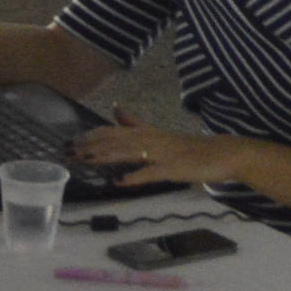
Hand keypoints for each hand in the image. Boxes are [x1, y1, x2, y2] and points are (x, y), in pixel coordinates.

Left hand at [75, 108, 239, 187]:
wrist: (222, 153)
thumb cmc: (189, 148)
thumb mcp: (158, 133)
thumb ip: (135, 123)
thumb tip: (115, 108)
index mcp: (146, 132)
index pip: (112, 131)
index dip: (90, 136)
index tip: (70, 141)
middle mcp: (151, 139)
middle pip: (115, 140)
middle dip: (90, 146)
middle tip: (68, 151)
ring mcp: (162, 154)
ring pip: (129, 152)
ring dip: (105, 156)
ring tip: (85, 160)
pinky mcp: (173, 169)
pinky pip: (151, 173)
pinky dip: (135, 177)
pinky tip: (120, 182)